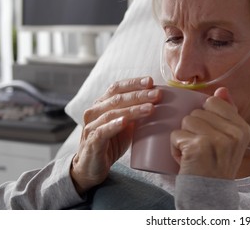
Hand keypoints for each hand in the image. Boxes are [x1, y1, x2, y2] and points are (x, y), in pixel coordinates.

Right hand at [70, 76, 160, 193]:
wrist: (91, 167)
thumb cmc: (110, 143)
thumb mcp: (125, 125)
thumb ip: (136, 113)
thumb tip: (158, 103)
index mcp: (102, 104)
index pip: (117, 87)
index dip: (134, 83)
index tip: (151, 81)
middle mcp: (94, 111)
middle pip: (117, 98)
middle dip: (139, 95)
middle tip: (157, 95)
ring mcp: (91, 126)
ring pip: (112, 113)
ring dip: (133, 110)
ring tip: (150, 108)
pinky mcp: (91, 142)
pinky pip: (102, 131)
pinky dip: (114, 125)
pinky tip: (125, 122)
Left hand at [170, 87, 249, 178]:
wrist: (208, 197)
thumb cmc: (214, 167)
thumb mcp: (228, 140)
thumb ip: (227, 113)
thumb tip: (222, 89)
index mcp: (243, 128)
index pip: (213, 102)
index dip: (204, 118)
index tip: (210, 138)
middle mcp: (234, 133)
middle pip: (196, 112)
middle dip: (192, 130)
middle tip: (200, 150)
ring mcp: (217, 139)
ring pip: (185, 121)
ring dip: (183, 139)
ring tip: (193, 155)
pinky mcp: (199, 146)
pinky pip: (176, 135)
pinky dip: (175, 149)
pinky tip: (186, 161)